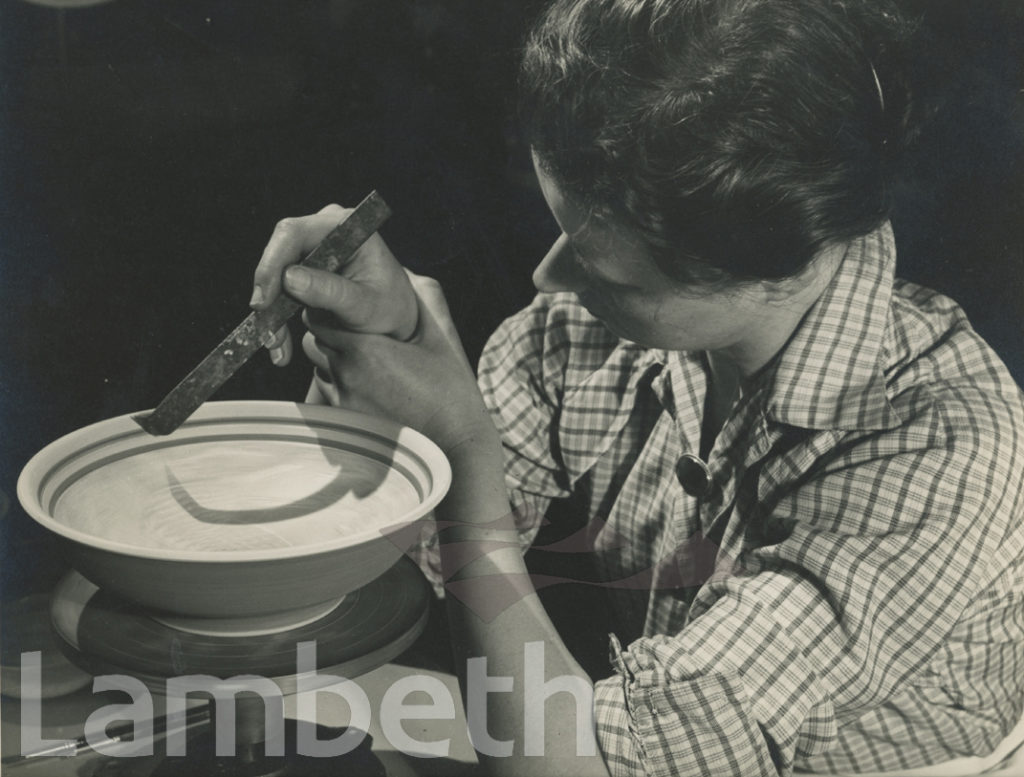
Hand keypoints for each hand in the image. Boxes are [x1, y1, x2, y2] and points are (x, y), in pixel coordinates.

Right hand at [251, 203, 417, 364]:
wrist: (396, 323)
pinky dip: (277, 318)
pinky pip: (279, 290)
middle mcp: (326, 230)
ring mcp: (314, 248)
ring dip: (271, 312)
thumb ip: (332, 292)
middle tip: (266, 332)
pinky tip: (281, 346)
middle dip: (269, 294)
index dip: (272, 264)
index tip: (263, 300)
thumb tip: (289, 278)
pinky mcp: (305, 270)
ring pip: (275, 275)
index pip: (295, 233)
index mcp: (347, 226)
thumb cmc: (390, 311)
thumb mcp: (365, 307)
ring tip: (277, 345)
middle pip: (279, 252)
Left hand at [301, 272, 500, 457]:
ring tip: (365, 362)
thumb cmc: (451, 390)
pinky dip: (338, 383)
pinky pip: (326, 391)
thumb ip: (422, 300)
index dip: (333, 309)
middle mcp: (347, 372)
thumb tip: (407, 272)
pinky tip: (366, 386)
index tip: (351, 310)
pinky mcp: (343, 420)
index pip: (323, 315)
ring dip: (333, 358)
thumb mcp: (440, 338)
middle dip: (331, 331)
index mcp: (368, 346)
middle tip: (358, 333)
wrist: (453, 444)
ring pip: (318, 364)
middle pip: (316, 338)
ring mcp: (342, 398)